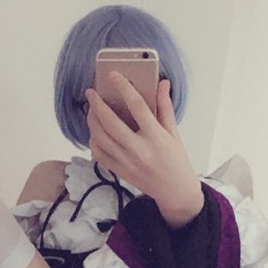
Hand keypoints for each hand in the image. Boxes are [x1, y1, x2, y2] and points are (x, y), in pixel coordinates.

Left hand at [85, 72, 202, 225]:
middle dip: (97, 105)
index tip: (113, 76)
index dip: (124, 88)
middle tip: (91, 92)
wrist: (174, 191)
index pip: (137, 107)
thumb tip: (162, 83)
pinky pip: (99, 154)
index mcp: (156, 138)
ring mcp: (127, 162)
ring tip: (91, 109)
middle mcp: (140, 150)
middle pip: (111, 123)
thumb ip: (165, 107)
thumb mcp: (174, 133)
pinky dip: (94, 141)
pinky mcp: (120, 171)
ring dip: (92, 121)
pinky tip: (95, 132)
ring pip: (100, 138)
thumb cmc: (176, 161)